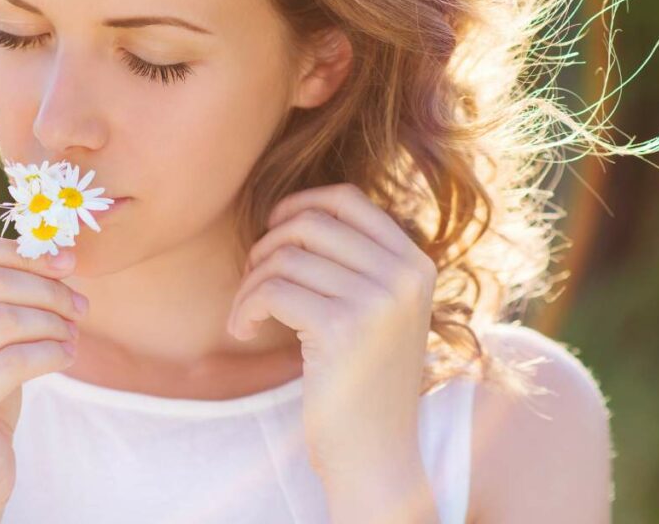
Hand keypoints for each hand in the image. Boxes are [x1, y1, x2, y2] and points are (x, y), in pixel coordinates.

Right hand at [0, 233, 86, 513]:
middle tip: (79, 304)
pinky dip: (51, 353)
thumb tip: (60, 249)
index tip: (66, 262)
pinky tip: (65, 355)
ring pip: (3, 321)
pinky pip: (14, 363)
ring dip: (52, 322)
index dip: (22, 252)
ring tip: (72, 332)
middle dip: (46, 289)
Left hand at [226, 183, 436, 478]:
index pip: (348, 200)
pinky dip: (245, 307)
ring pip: (285, 257)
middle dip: (267, 246)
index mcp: (416, 264)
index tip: (272, 229)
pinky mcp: (342, 328)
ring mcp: (377, 301)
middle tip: (253, 280)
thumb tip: (295, 210)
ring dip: (251, 283)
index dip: (299, 204)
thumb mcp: (379, 311)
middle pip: (309, 223)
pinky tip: (243, 331)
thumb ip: (358, 261)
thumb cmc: (363, 382)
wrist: (376, 457)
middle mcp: (404, 276)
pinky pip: (271, 290)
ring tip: (247, 313)